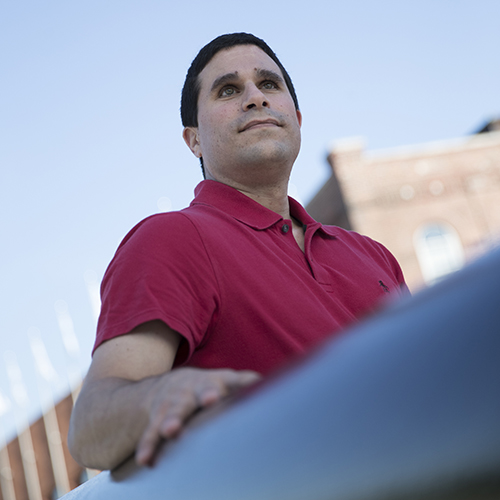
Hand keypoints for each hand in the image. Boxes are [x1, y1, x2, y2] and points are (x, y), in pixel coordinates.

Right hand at [135, 367, 260, 465]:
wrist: (166, 385)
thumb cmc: (206, 388)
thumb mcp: (224, 381)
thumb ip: (242, 383)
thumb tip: (263, 382)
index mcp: (214, 382)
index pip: (229, 380)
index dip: (238, 382)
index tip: (248, 385)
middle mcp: (193, 389)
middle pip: (200, 392)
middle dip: (205, 395)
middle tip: (211, 399)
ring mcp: (173, 402)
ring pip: (173, 410)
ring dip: (172, 420)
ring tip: (171, 431)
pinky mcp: (156, 417)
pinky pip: (151, 432)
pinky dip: (149, 444)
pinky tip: (147, 458)